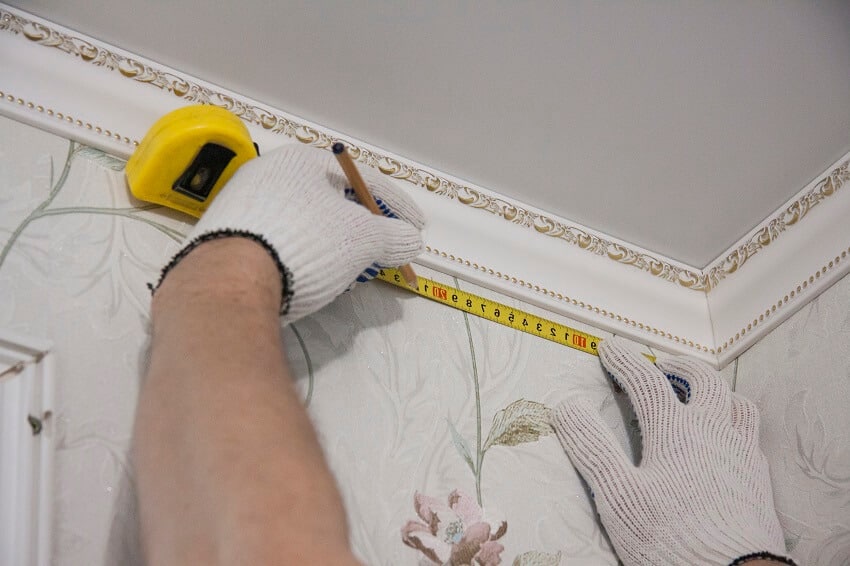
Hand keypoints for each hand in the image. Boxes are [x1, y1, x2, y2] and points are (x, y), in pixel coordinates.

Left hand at [153, 143, 424, 323]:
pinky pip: (280, 240)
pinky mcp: (225, 238)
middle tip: (385, 250)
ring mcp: (243, 206)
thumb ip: (392, 237)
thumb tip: (410, 240)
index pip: (362, 180)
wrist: (227, 280)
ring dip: (335, 243)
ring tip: (351, 269)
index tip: (417, 228)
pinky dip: (305, 254)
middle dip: (364, 226)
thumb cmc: (304, 243)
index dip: (396, 206)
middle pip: (331, 200)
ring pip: (305, 221)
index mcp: (302, 162)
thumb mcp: (361, 240)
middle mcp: (269, 175)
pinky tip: (311, 275)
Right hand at [552, 338, 791, 564]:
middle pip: (702, 381)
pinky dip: (734, 421)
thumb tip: (567, 405)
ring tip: (699, 391)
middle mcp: (712, 432)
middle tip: (662, 363)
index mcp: (675, 431)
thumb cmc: (669, 537)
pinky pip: (750, 434)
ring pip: (735, 403)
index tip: (610, 347)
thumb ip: (592, 446)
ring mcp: (740, 453)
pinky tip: (727, 437)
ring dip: (714, 389)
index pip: (646, 382)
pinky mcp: (756, 478)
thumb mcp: (618, 494)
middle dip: (679, 365)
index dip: (625, 360)